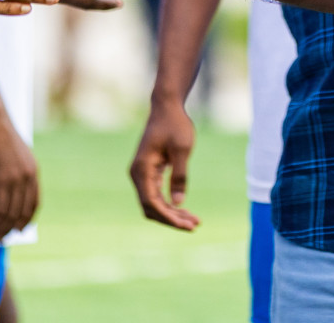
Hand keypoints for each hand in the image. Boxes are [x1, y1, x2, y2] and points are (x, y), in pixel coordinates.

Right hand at [0, 112, 38, 239]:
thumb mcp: (8, 155)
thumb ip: (10, 171)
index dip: (25, 219)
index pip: (34, 203)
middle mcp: (29, 177)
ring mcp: (17, 179)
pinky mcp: (2, 180)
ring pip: (8, 215)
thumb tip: (2, 185)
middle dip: (8, 228)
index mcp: (33, 171)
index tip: (16, 230)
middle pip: (21, 213)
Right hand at [130, 96, 199, 230]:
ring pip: (154, 203)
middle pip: (151, 207)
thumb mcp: (182, 149)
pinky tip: (185, 210)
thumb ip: (179, 176)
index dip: (168, 217)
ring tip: (194, 221)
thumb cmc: (175, 125)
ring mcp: (142, 174)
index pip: (152, 202)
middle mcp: (138, 174)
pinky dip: (170, 204)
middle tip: (195, 225)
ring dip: (172, 214)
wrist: (167, 107)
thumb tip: (177, 203)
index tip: (187, 225)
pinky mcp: (149, 173)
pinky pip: (156, 195)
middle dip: (171, 219)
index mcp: (142, 169)